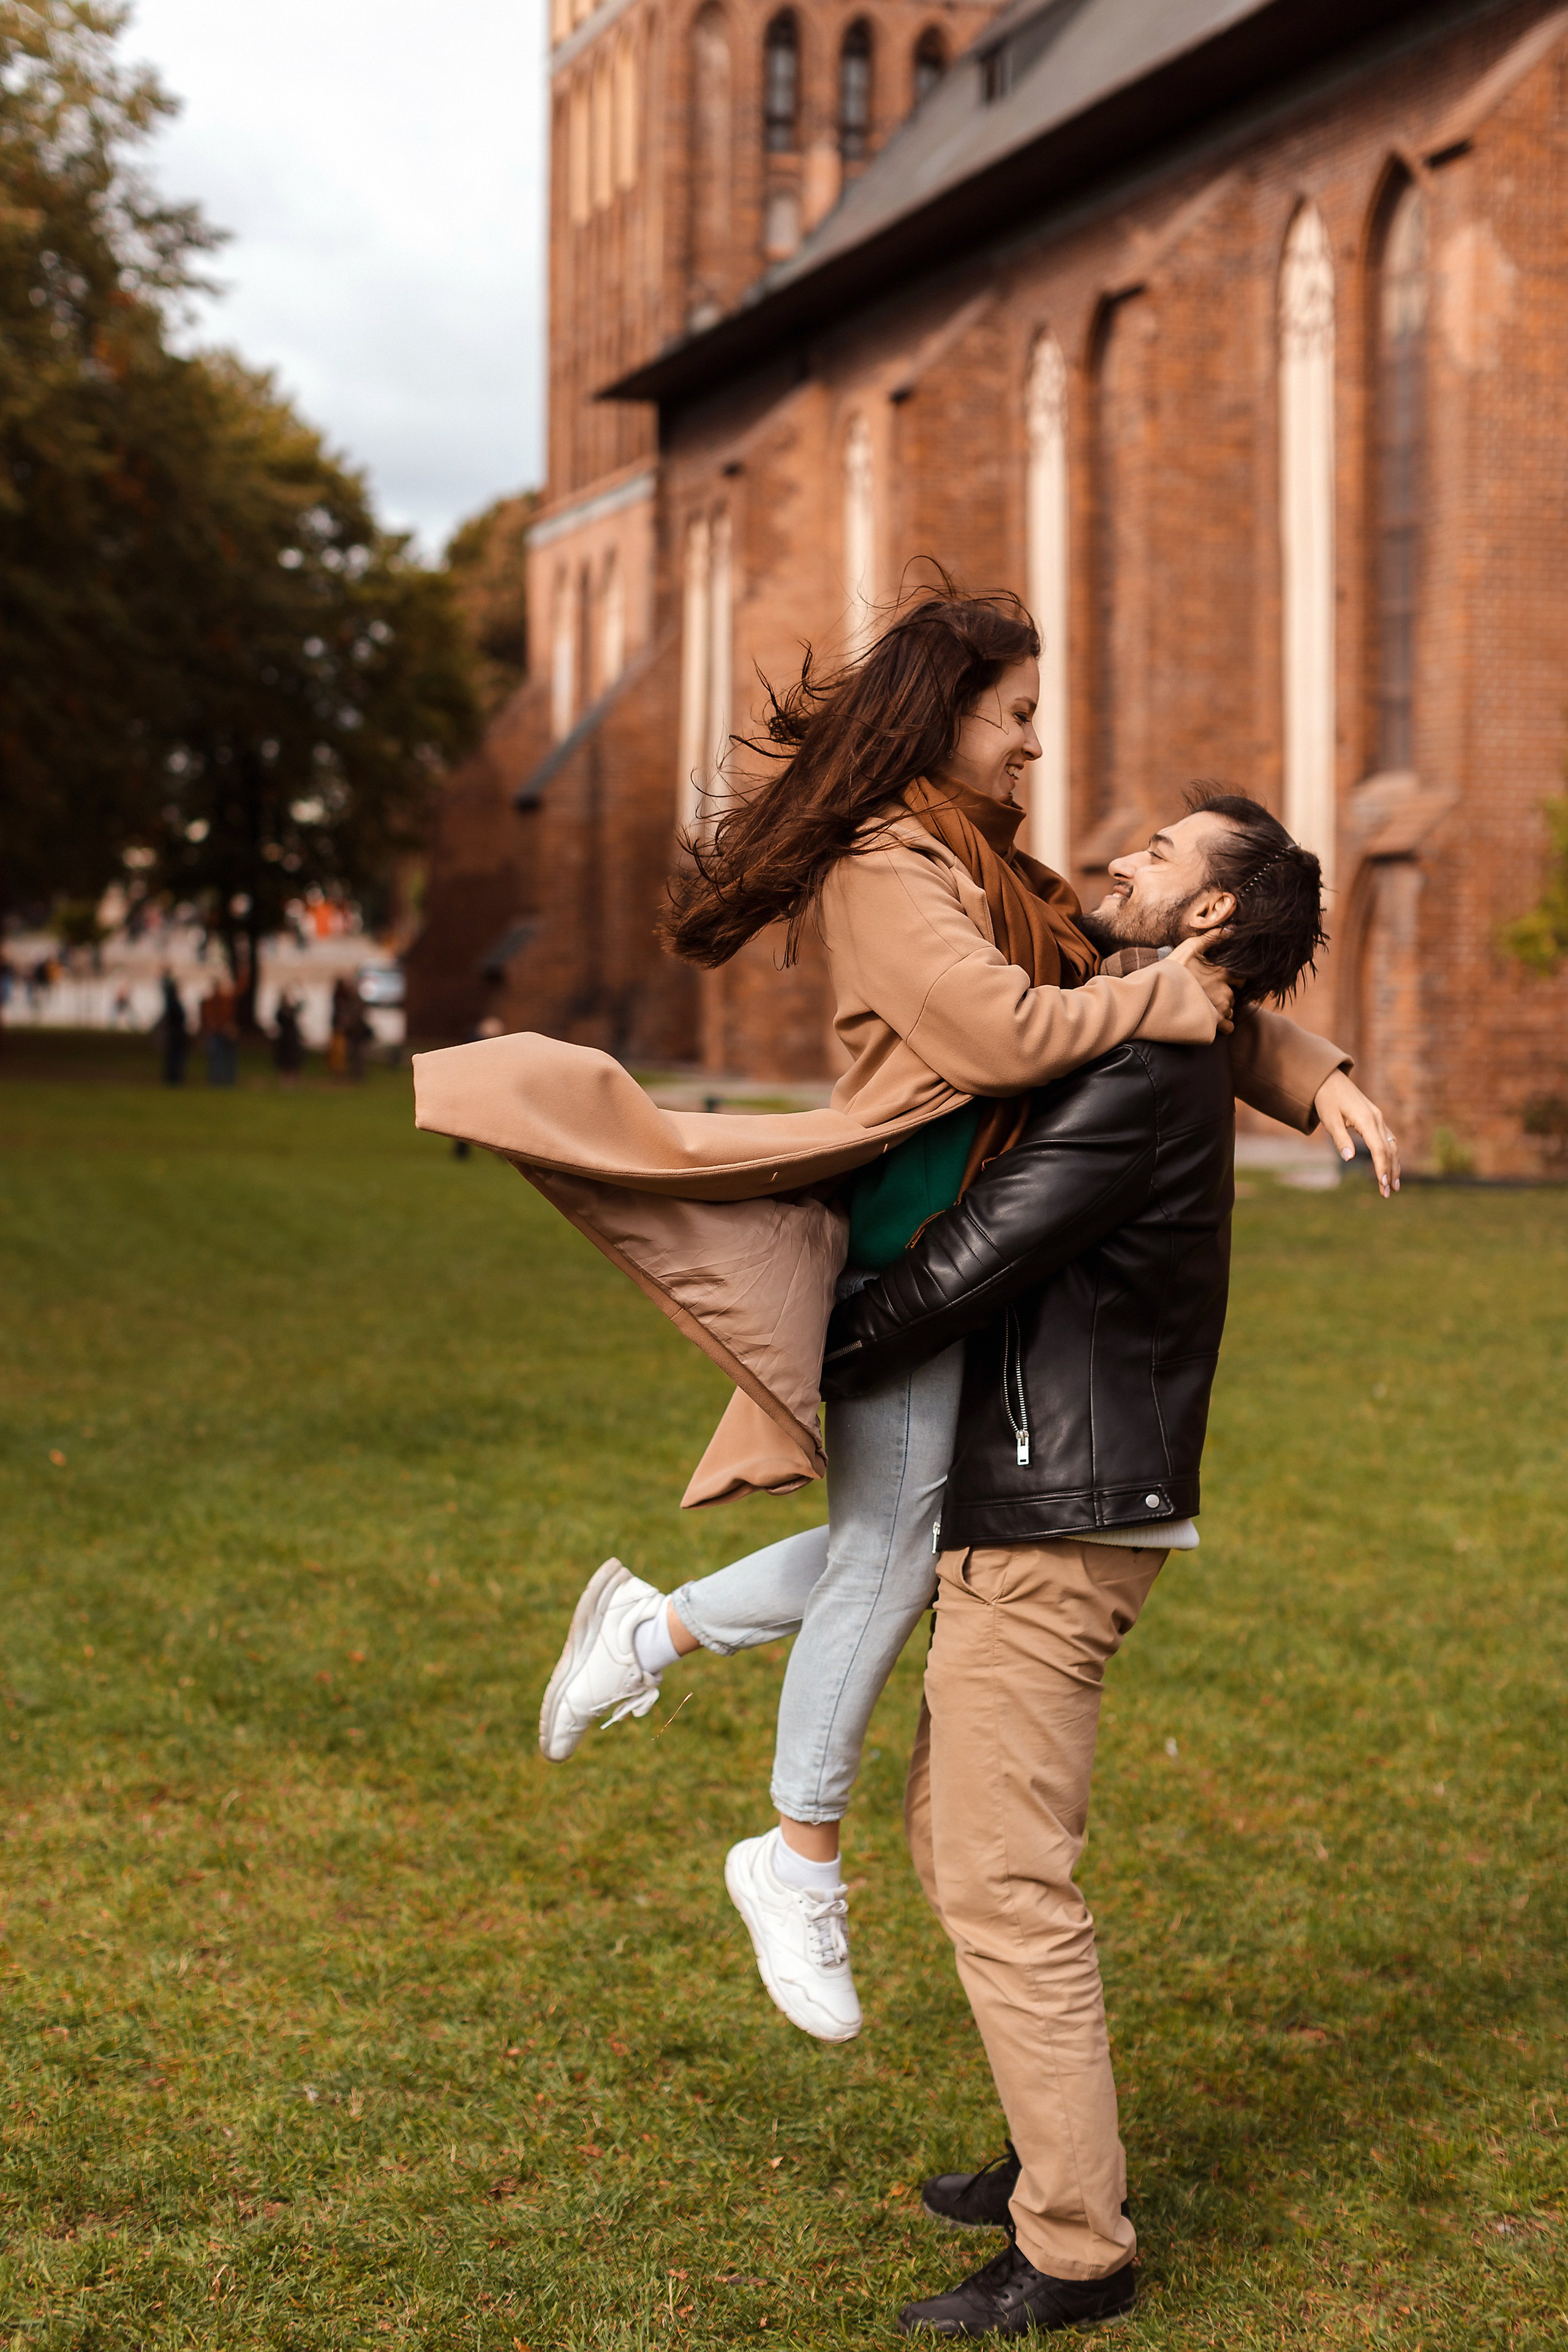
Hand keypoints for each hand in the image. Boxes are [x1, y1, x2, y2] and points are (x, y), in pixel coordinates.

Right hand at [1169, 936, 1233, 1030]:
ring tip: (1205, 1007)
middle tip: (1210, 995)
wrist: (1157, 991)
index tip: (1224, 981)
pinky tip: (1211, 1020)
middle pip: (1234, 996)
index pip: (1241, 978)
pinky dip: (1223, 1026)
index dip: (1235, 980)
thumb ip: (1211, 938)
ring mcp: (1220, 1008)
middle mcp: (1225, 990)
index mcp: (1222, 972)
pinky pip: (1228, 1027)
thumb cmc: (1172, 968)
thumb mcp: (1190, 947)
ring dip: (1222, 1010)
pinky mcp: (1213, 1023)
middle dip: (1225, 996)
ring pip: (1230, 1011)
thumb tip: (1231, 928)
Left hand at [1313, 1069, 1400, 1196]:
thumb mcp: (1329, 1119)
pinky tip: (1390, 1166)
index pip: (1379, 1149)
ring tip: (1394, 1185)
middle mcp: (1377, 1119)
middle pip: (1389, 1150)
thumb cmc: (1327, 1099)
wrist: (1329, 1079)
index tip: (1382, 1185)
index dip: (1381, 1168)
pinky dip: (1390, 1154)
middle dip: (1389, 1172)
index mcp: (1367, 1119)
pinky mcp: (1376, 1119)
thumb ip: (1340, 1139)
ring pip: (1392, 1145)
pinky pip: (1388, 1139)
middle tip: (1387, 1193)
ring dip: (1394, 1165)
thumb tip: (1348, 1158)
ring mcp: (1378, 1118)